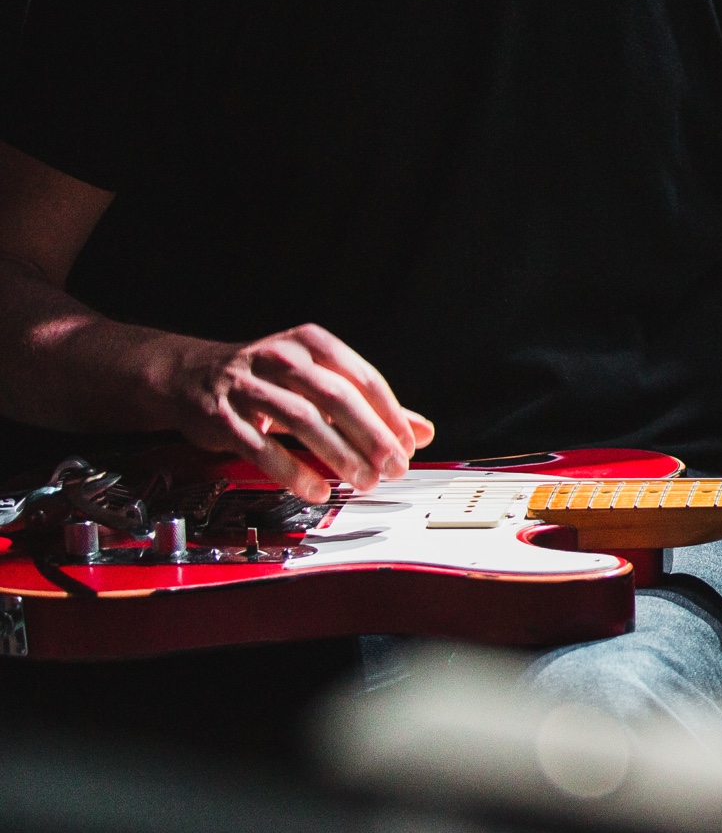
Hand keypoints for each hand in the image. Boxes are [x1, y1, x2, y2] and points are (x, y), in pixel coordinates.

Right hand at [151, 322, 433, 502]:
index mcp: (310, 343)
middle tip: (394, 468)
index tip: (409, 444)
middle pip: (336, 397)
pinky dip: (294, 472)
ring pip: (302, 419)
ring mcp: (248, 386)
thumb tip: (422, 431)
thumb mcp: (316, 380)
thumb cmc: (265, 379)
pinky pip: (262, 448)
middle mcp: (280, 357)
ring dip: (338, 455)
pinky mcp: (222, 418)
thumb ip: (368, 406)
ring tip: (363, 481)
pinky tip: (318, 490)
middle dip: (370, 436)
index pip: (361, 376)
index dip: (390, 413)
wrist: (189, 376)